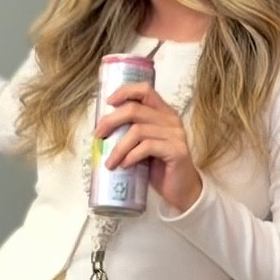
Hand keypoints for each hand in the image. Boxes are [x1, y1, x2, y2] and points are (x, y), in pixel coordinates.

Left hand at [97, 84, 202, 214]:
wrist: (181, 190)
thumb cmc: (159, 166)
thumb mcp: (143, 144)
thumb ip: (131, 132)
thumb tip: (101, 129)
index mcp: (163, 112)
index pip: (145, 90)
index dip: (124, 92)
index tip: (107, 103)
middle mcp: (171, 119)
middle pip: (135, 109)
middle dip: (111, 121)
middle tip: (98, 135)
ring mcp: (175, 134)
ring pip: (138, 131)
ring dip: (118, 147)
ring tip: (110, 162)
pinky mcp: (176, 151)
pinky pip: (147, 147)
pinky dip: (131, 156)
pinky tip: (124, 165)